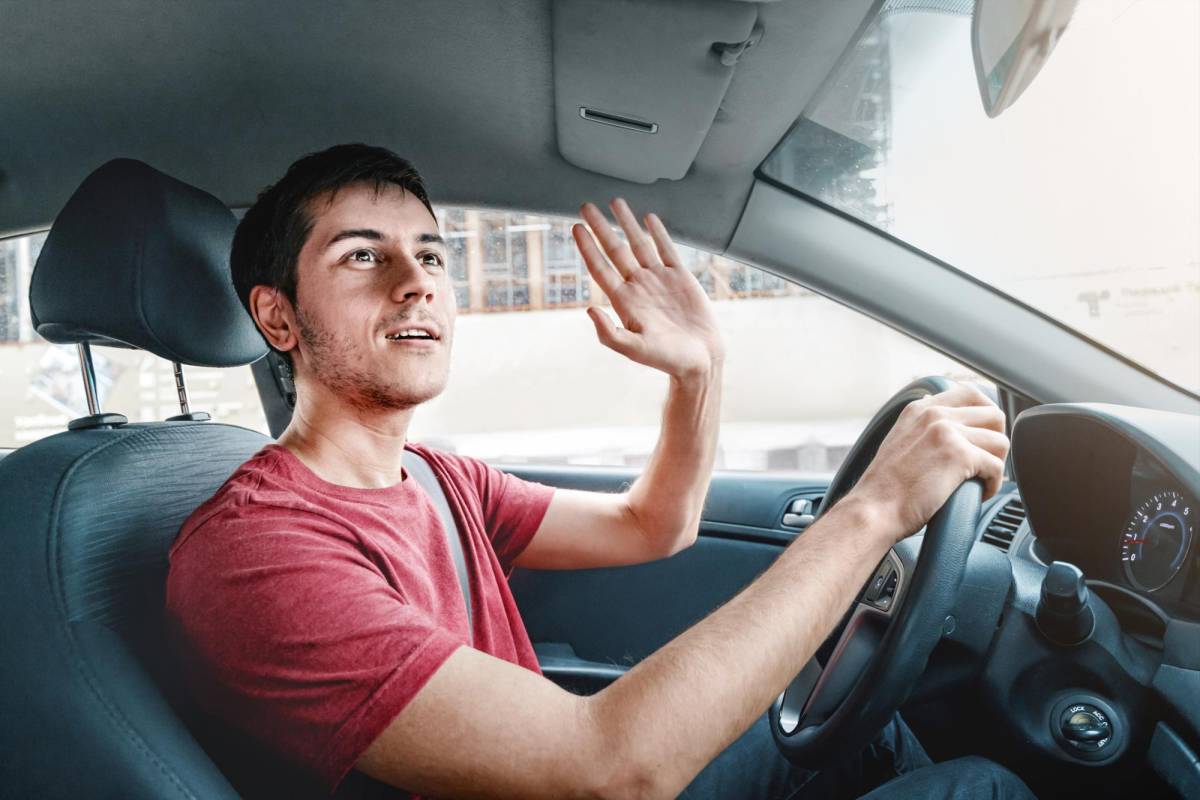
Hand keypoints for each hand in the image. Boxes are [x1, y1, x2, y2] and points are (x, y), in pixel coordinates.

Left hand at [572, 199, 724, 380]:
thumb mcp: (634, 349)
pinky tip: (648, 218)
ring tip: (615, 202)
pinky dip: (657, 232)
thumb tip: (589, 309)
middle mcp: (638, 286)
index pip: (600, 268)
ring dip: (626, 223)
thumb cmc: (666, 359)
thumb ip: (609, 333)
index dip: (587, 248)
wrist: (699, 359)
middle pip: (615, 249)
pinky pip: (666, 249)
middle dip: (600, 227)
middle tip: (585, 206)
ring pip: (639, 244)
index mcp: (624, 301)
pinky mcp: (680, 277)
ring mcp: (658, 280)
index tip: (575, 228)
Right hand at [849, 383, 1008, 542]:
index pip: (971, 393)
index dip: (986, 416)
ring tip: (979, 481)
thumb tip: (948, 425)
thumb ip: (922, 427)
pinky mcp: (960, 456)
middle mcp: (934, 414)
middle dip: (996, 441)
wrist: (874, 510)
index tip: (984, 436)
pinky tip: (977, 494)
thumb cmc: (885, 488)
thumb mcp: (899, 442)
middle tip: (985, 462)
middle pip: (993, 415)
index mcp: (920, 409)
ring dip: (996, 465)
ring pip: (1000, 442)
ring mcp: (948, 432)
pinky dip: (992, 485)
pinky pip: (997, 467)